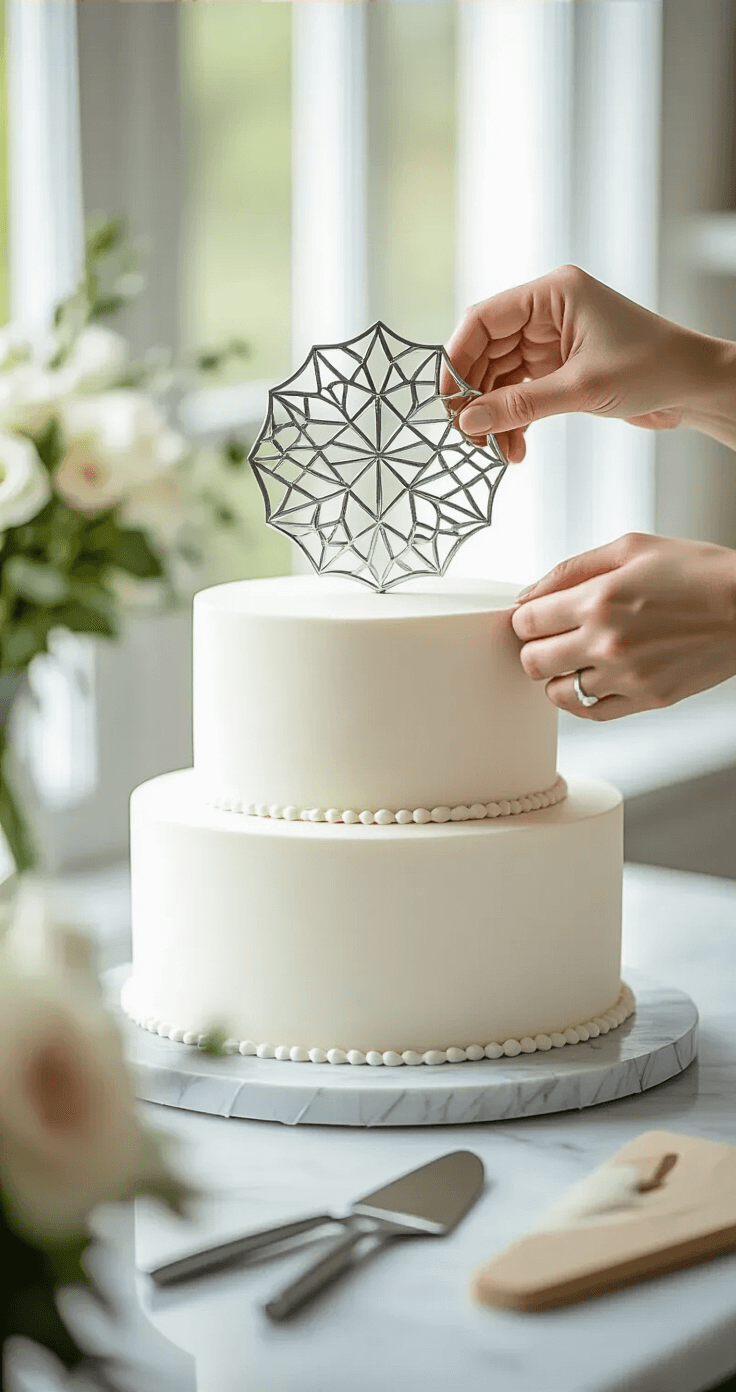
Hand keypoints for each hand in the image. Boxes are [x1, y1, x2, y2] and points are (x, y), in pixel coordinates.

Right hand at [442, 265, 735, 461]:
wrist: (694, 387)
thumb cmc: (652, 368)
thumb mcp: (580, 388)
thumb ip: (521, 404)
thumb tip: (470, 419)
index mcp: (552, 294)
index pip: (484, 319)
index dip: (457, 359)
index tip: (448, 400)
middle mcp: (548, 313)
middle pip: (487, 351)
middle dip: (476, 395)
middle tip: (470, 435)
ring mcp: (553, 341)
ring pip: (501, 377)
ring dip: (495, 415)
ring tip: (498, 450)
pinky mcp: (560, 367)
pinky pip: (521, 393)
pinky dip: (515, 420)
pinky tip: (515, 447)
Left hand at [511, 533, 735, 719]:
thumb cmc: (697, 572)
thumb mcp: (631, 547)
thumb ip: (571, 569)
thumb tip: (528, 595)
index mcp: (599, 599)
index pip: (526, 622)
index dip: (526, 618)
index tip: (538, 615)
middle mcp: (607, 642)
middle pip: (532, 662)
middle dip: (534, 647)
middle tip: (551, 638)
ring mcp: (626, 676)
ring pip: (556, 693)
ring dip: (557, 676)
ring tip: (575, 658)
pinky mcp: (646, 699)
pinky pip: (590, 713)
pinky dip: (581, 699)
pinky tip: (591, 679)